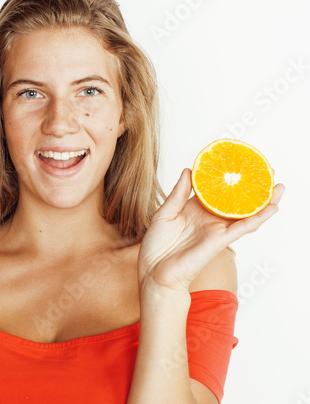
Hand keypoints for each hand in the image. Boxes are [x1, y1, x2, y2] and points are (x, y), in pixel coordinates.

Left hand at [138, 168, 284, 291]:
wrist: (154, 272)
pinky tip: (272, 208)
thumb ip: (178, 193)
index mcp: (194, 209)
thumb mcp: (164, 213)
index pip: (214, 190)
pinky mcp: (220, 241)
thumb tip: (189, 170)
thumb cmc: (156, 246)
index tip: (236, 161)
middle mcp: (208, 218)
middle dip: (251, 186)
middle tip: (266, 169)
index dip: (225, 177)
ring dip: (263, 200)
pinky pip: (243, 228)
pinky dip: (258, 218)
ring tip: (278, 185)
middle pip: (234, 199)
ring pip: (245, 213)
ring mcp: (216, 229)